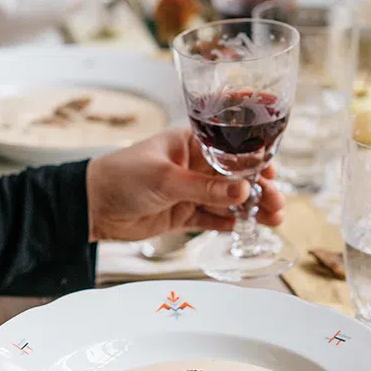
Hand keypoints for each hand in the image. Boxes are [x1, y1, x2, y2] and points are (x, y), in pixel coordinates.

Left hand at [86, 127, 283, 241]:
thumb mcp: (166, 179)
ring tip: (275, 218)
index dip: (254, 160)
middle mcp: (195, 166)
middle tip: (278, 202)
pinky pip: (214, 219)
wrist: (91, 206)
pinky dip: (232, 224)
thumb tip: (244, 192)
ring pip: (229, 201)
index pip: (231, 149)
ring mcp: (191, 191)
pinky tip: (251, 228)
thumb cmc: (121, 176)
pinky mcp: (184, 214)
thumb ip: (205, 188)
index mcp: (190, 143)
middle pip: (236, 178)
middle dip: (259, 189)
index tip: (272, 172)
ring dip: (252, 209)